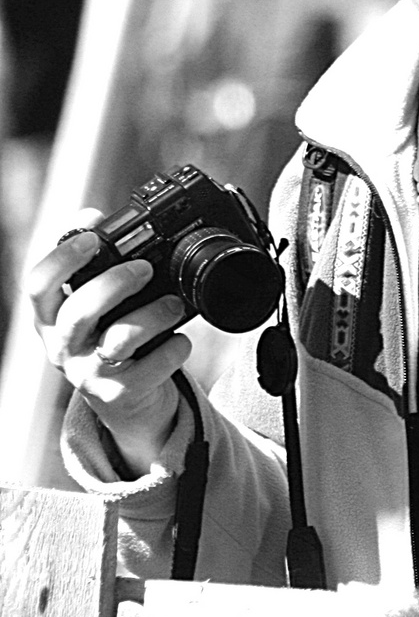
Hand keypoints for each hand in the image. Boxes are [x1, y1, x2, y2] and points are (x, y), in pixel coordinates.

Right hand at [28, 210, 190, 476]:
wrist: (130, 402)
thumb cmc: (114, 339)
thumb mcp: (97, 306)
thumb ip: (93, 268)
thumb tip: (93, 214)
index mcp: (51, 317)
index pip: (38, 285)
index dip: (62, 257)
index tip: (93, 234)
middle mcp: (63, 346)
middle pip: (77, 312)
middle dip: (114, 284)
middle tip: (144, 268)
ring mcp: (90, 373)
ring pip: (118, 340)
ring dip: (154, 315)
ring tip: (176, 304)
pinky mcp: (121, 395)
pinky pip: (151, 367)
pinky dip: (174, 348)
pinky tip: (181, 340)